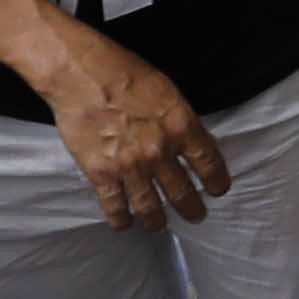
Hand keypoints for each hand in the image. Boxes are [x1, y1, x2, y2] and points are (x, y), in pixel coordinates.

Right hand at [37, 29, 229, 227]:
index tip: (218, 190)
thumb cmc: (124, 72)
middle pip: (182, 192)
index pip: (209, 163)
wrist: (81, 74)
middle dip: (191, 208)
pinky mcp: (101, 174)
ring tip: (159, 225)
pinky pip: (115, 206)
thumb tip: (192, 142)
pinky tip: (125, 224)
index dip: (216, 181)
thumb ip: (180, 120)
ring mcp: (130, 166)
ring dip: (157, 221)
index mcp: (181, 126)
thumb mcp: (166, 91)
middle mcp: (159, 152)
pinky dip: (121, 219)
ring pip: (150, 207)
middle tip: (195, 215)